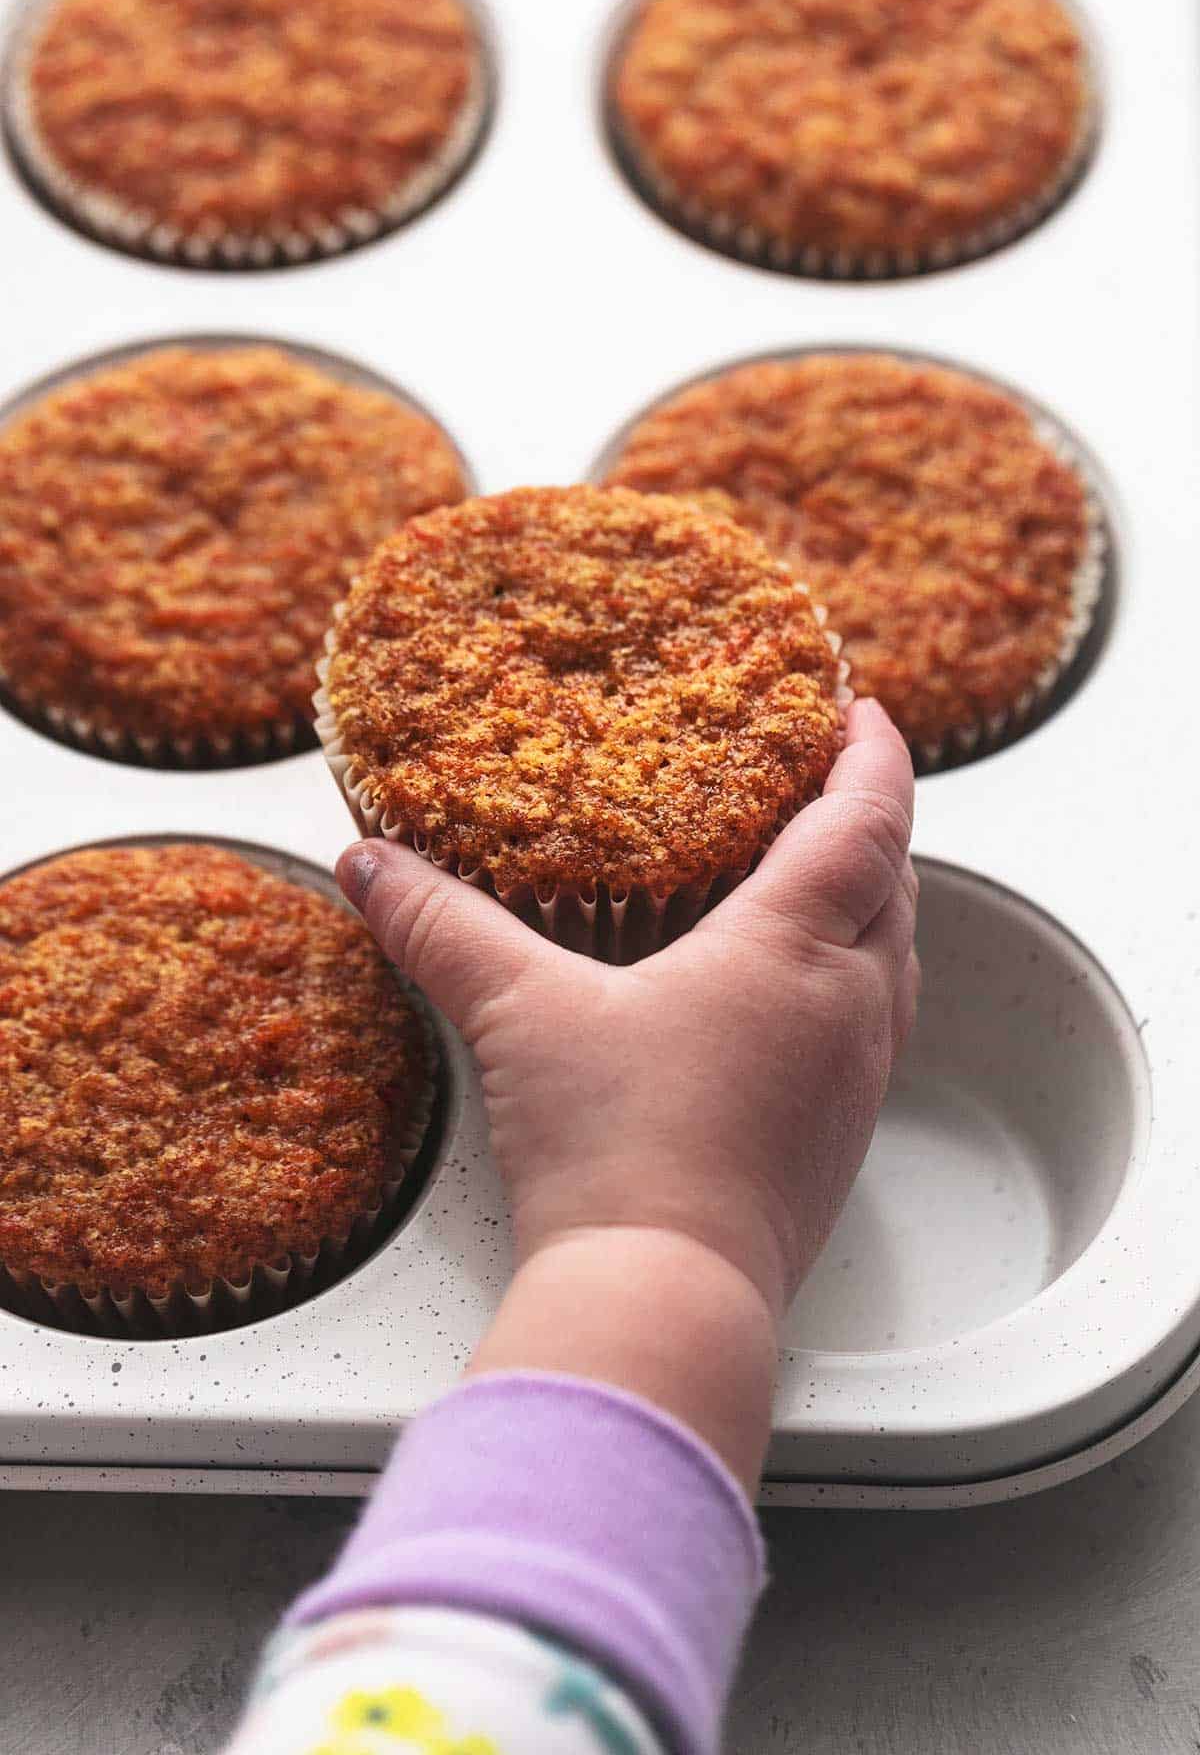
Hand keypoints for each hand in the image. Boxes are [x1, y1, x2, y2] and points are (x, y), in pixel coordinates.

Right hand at [338, 698, 917, 1486]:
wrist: (663, 1299)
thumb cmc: (615, 1154)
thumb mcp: (518, 1015)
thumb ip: (441, 928)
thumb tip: (369, 866)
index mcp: (793, 950)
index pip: (867, 820)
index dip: (872, 753)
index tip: (860, 709)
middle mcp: (850, 1006)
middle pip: (897, 882)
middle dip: (873, 818)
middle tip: (831, 778)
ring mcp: (857, 1078)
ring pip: (895, 956)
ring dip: (871, 899)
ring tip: (817, 871)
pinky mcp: (841, 1137)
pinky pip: (873, 1024)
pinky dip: (852, 975)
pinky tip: (788, 994)